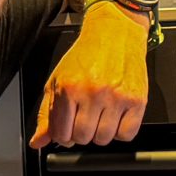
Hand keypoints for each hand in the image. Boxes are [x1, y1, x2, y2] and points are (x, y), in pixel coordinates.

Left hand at [33, 7, 148, 147]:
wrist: (115, 33)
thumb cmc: (87, 55)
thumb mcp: (58, 80)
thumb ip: (47, 113)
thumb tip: (38, 141)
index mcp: (69, 88)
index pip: (61, 133)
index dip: (63, 136)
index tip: (67, 130)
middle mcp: (92, 92)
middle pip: (83, 138)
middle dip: (82, 133)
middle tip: (85, 119)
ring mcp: (116, 97)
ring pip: (104, 139)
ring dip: (101, 133)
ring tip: (101, 115)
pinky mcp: (137, 100)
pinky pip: (127, 134)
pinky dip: (121, 132)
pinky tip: (116, 118)